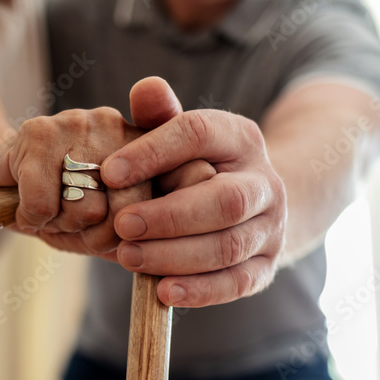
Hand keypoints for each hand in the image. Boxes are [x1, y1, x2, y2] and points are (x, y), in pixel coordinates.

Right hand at [0, 107, 146, 254]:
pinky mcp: (40, 131)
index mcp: (146, 151)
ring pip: (87, 209)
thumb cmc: (58, 209)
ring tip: (49, 208)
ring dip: (60, 224)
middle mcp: (120, 129)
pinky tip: (26, 206)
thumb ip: (133, 236)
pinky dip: (30, 218)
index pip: (156, 209)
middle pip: (125, 212)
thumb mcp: (103, 230)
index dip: (121, 234)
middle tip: (68, 219)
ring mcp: (81, 123)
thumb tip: (147, 251)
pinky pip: (44, 204)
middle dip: (92, 231)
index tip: (98, 226)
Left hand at [102, 77, 286, 307]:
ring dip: (175, 255)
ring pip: (229, 245)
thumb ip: (159, 117)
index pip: (199, 135)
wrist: (249, 206)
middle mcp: (264, 182)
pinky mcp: (266, 266)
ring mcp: (270, 227)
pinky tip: (162, 291)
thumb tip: (145, 88)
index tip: (109, 172)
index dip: (154, 152)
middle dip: (169, 216)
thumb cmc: (195, 168)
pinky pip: (237, 283)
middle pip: (224, 200)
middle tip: (122, 225)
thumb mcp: (179, 138)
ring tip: (128, 258)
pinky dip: (201, 291)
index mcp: (239, 138)